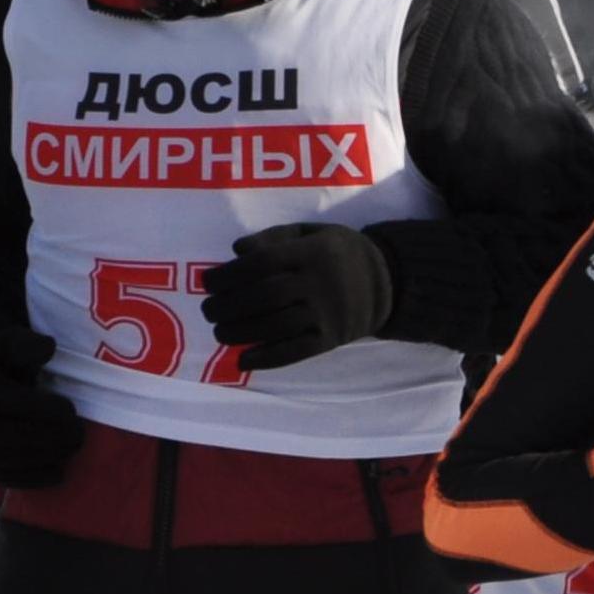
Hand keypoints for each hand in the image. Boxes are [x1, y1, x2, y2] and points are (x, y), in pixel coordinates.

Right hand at [0, 326, 84, 489]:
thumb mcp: (7, 344)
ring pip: (18, 461)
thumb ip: (27, 343)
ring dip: (51, 458)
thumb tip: (48, 349)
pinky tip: (59, 472)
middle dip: (57, 438)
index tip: (71, 409)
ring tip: (72, 449)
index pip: (23, 406)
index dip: (53, 411)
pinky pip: (10, 479)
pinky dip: (37, 479)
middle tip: (80, 434)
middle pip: (22, 437)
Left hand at [198, 223, 391, 370]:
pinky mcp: (330, 339)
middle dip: (228, 305)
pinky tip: (242, 360)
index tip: (207, 283)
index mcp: (311, 252)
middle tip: (208, 310)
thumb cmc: (338, 252)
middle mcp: (318, 282)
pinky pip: (295, 351)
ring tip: (219, 332)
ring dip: (240, 332)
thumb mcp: (311, 232)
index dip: (229, 274)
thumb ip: (274, 237)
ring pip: (276, 325)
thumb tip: (236, 251)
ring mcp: (326, 313)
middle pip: (264, 295)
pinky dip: (266, 359)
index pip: (262, 263)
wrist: (386, 282)